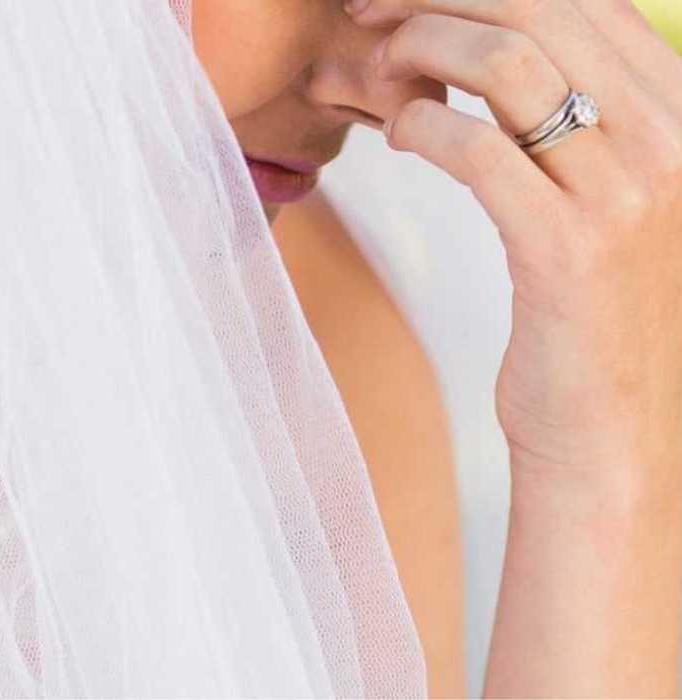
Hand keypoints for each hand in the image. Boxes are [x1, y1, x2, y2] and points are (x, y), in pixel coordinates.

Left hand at [348, 0, 681, 481]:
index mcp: (681, 108)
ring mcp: (629, 191)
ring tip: (380, 74)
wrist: (608, 428)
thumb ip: (574, 109)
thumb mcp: (604, 189)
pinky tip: (396, 136)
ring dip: (419, 49)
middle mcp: (672, 136)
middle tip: (368, 10)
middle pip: (541, 9)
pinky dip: (417, 127)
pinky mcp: (569, 249)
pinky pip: (475, 149)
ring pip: (507, 63)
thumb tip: (493, 35)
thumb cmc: (589, 308)